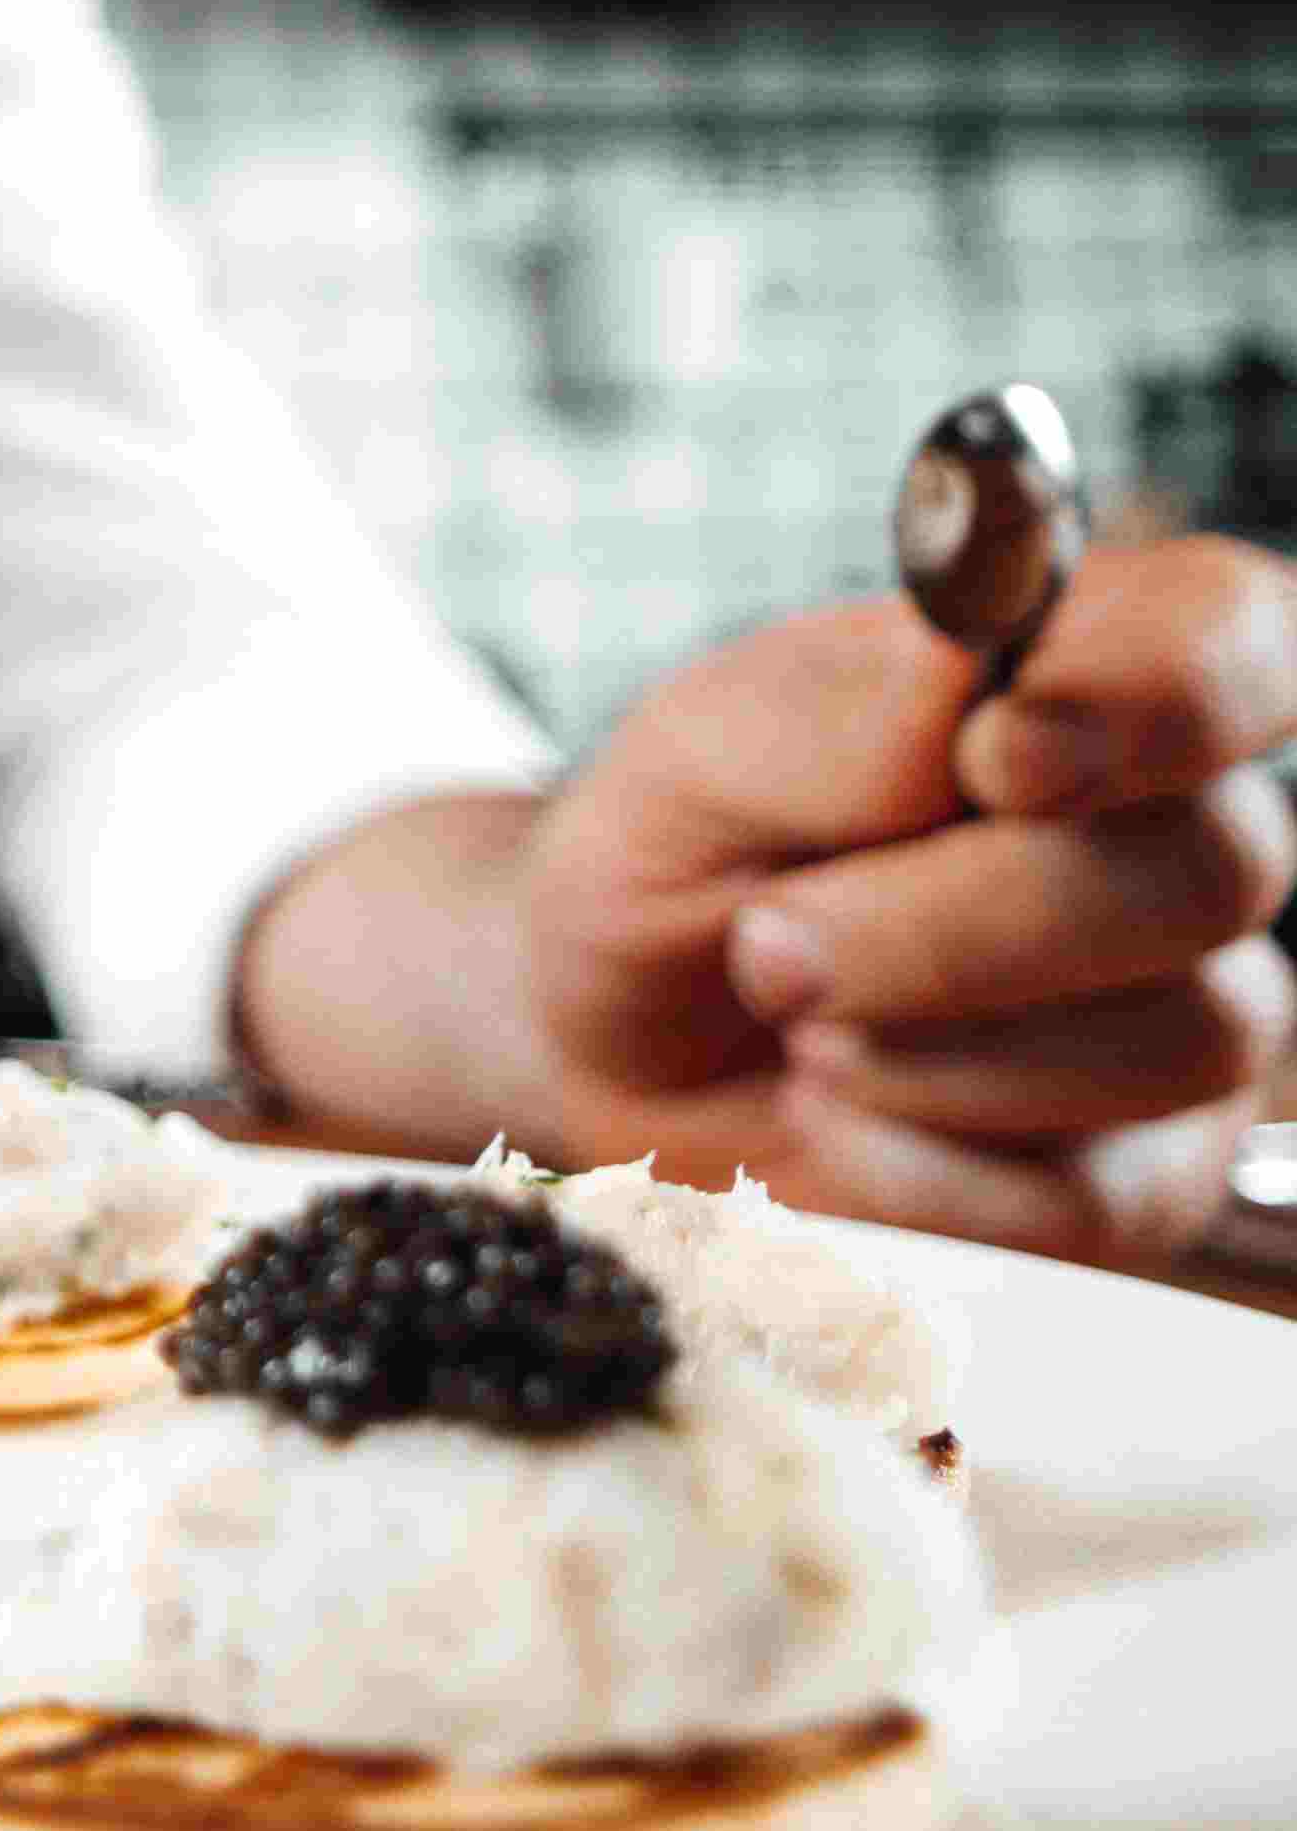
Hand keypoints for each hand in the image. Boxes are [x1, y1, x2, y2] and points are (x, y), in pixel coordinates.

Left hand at [513, 539, 1296, 1262]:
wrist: (605, 1048)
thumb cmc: (671, 865)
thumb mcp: (692, 762)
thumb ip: (828, 719)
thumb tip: (964, 666)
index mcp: (1076, 680)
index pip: (1225, 632)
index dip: (1163, 692)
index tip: (1000, 754)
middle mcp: (1171, 836)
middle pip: (1211, 870)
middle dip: (958, 922)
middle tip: (771, 938)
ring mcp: (1185, 1012)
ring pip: (1181, 1039)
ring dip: (929, 1045)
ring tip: (792, 1011)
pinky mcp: (1150, 1177)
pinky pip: (1094, 1197)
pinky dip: (915, 1165)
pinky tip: (835, 1112)